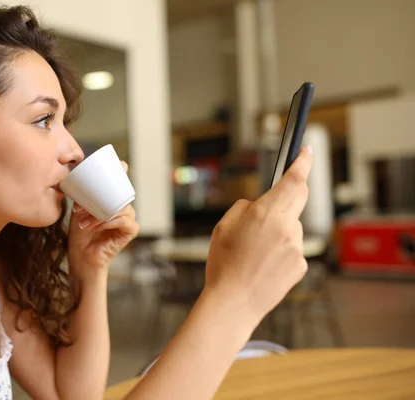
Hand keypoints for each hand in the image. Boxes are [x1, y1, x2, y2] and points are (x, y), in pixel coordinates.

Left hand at [67, 161, 139, 279]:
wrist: (82, 256)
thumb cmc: (80, 232)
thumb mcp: (79, 209)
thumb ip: (81, 195)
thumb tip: (74, 179)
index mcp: (114, 199)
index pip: (121, 181)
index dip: (119, 171)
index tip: (108, 167)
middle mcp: (124, 206)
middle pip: (119, 193)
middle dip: (99, 198)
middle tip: (79, 208)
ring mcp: (129, 218)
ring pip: (119, 207)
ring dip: (99, 213)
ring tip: (83, 221)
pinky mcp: (131, 231)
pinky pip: (123, 221)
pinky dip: (107, 222)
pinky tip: (94, 227)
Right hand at [205, 147, 312, 320]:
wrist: (233, 303)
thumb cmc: (223, 265)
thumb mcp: (223, 227)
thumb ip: (245, 208)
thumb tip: (260, 205)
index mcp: (266, 214)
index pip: (293, 180)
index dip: (303, 163)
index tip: (307, 151)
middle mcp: (287, 228)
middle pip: (299, 198)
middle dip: (290, 192)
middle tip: (272, 202)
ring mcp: (297, 248)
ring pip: (292, 226)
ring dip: (279, 229)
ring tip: (255, 251)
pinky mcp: (300, 265)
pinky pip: (293, 247)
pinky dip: (281, 249)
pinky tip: (263, 264)